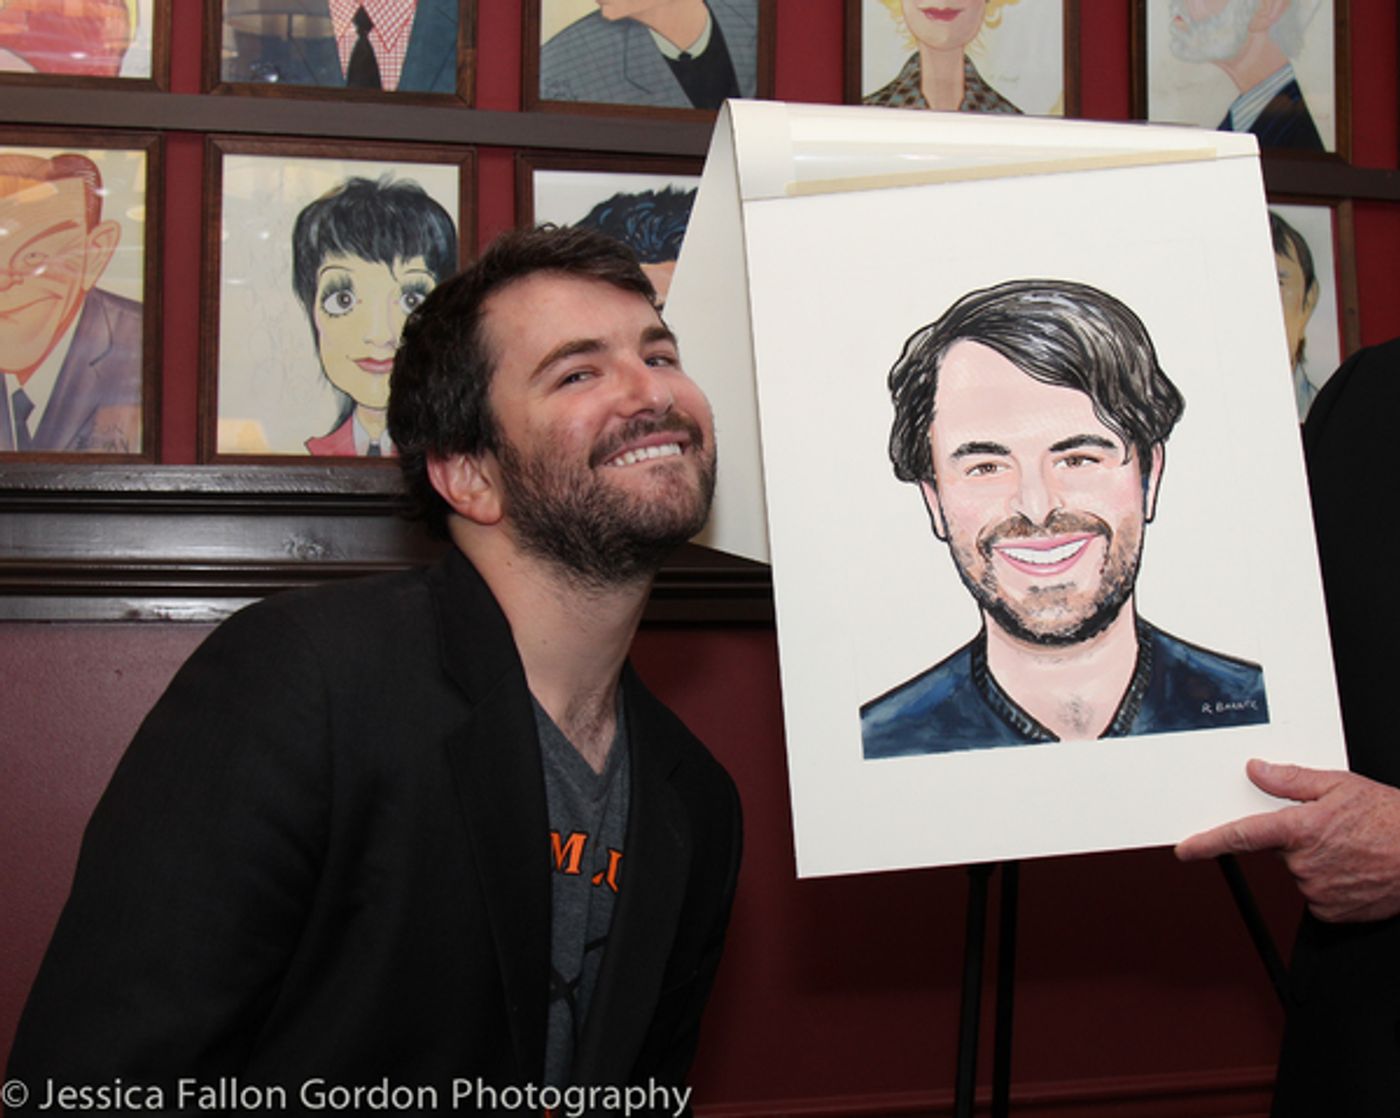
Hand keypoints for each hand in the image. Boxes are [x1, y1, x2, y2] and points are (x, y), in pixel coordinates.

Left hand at [1176, 759, 1399, 922]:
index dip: (1207, 843)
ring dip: (1315, 862)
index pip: (1241, 836)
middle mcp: (1304, 863)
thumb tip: (1256, 771)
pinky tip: (1353, 870)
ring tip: (1350, 850)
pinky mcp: (1332, 912)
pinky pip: (1317, 896)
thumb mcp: (1339, 785)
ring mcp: (1317, 891)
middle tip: (1330, 831)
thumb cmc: (1390, 819)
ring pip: (1299, 873)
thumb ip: (1291, 780)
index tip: (1185, 849)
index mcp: (1300, 830)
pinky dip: (1329, 884)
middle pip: (1278, 852)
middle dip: (1294, 840)